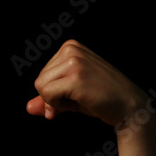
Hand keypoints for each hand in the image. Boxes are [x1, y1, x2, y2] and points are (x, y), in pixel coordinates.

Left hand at [26, 39, 146, 125]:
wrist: (128, 106)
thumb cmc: (100, 100)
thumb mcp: (69, 96)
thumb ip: (48, 99)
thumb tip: (28, 108)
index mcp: (69, 47)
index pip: (42, 76)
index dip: (54, 92)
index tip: (75, 92)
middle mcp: (70, 49)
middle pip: (39, 81)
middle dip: (54, 98)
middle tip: (79, 97)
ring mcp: (74, 61)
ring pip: (41, 88)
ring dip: (57, 102)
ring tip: (81, 98)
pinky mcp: (76, 76)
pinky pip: (48, 95)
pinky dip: (59, 105)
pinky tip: (80, 101)